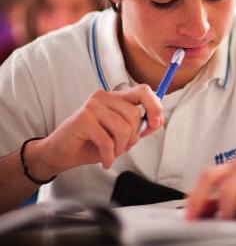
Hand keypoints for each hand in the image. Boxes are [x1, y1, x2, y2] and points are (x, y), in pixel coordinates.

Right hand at [32, 85, 162, 175]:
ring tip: (112, 153)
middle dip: (133, 137)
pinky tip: (105, 161)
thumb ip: (139, 127)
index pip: (143, 91)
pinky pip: (108, 141)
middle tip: (122, 148)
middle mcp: (104, 97)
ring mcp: (93, 106)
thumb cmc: (91, 143)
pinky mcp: (84, 119)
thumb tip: (158, 121)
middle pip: (134, 114)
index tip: (156, 123)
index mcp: (116, 97)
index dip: (154, 106)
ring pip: (123, 128)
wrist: (61, 153)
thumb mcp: (121, 136)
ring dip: (121, 147)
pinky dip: (109, 156)